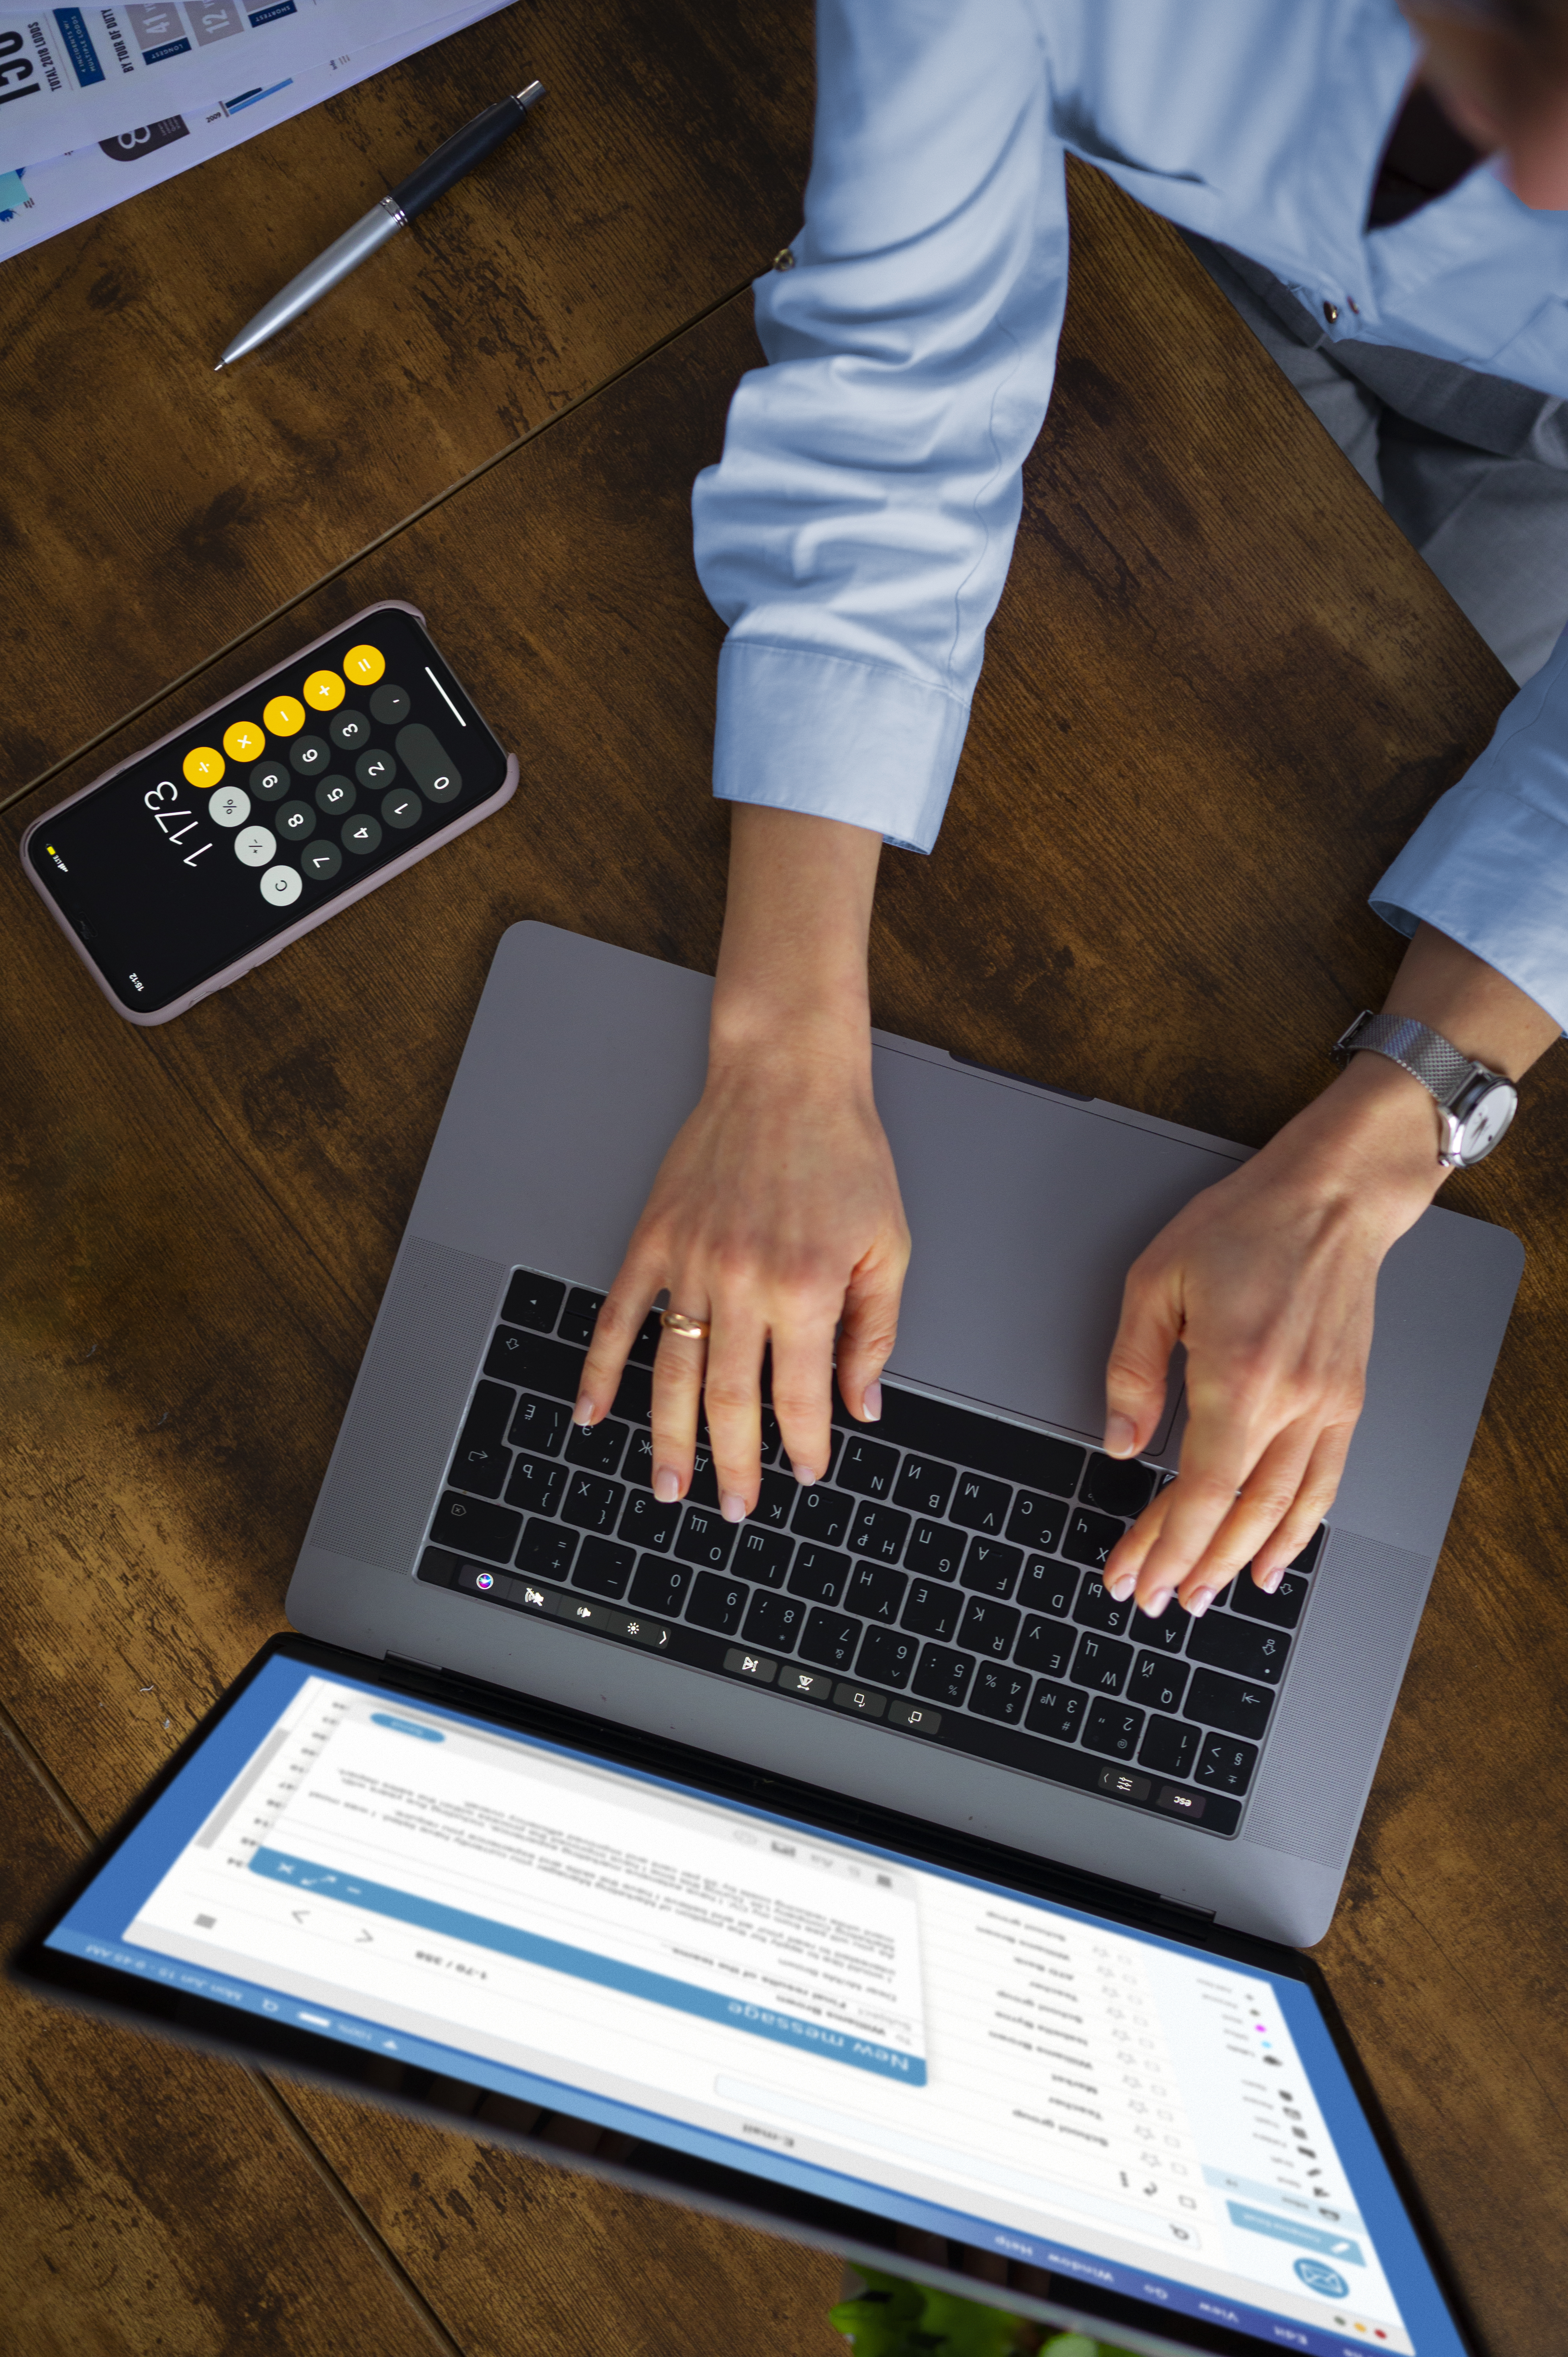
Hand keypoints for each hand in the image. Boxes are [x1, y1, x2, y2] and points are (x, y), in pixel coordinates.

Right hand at [572, 803, 903, 1517]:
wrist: (787, 1075)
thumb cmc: (844, 1154)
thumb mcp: (887, 1246)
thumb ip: (874, 1332)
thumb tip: (860, 1405)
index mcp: (806, 1288)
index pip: (800, 1395)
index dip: (802, 1444)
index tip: (804, 1474)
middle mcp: (743, 1282)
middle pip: (729, 1400)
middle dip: (733, 1465)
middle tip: (734, 1509)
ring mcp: (691, 1263)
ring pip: (671, 1373)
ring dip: (667, 1439)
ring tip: (668, 1485)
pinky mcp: (654, 1239)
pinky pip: (619, 1317)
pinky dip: (600, 1369)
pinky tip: (591, 1412)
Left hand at [1099, 1054, 1443, 1616]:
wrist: (1331, 1198)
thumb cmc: (1245, 1226)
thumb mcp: (1155, 1281)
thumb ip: (1132, 1369)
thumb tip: (1122, 1443)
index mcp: (1238, 1375)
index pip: (1200, 1491)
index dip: (1164, 1543)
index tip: (1133, 1575)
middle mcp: (1291, 1401)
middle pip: (1238, 1514)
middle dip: (1192, 1565)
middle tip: (1157, 1599)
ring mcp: (1327, 1405)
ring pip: (1284, 1510)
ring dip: (1241, 1561)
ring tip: (1203, 1595)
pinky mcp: (1347, 1401)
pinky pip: (1324, 1485)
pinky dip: (1299, 1531)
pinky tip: (1274, 1560)